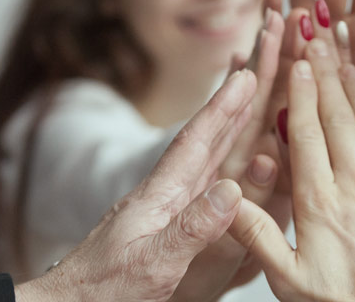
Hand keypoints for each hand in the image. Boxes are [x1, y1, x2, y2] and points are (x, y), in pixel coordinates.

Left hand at [15, 72, 256, 301]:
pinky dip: (214, 171)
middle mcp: (158, 198)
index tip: (245, 76)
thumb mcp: (154, 262)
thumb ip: (193, 227)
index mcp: (157, 199)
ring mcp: (155, 213)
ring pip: (198, 165)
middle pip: (199, 145)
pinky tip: (221, 174)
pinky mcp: (155, 229)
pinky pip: (194, 189)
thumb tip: (231, 189)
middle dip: (227, 111)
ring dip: (223, 137)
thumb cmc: (103, 290)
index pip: (195, 144)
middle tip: (251, 75)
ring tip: (244, 113)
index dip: (222, 109)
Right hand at [228, 11, 354, 299]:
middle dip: (327, 71)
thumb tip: (225, 200)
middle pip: (339, 117)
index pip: (307, 135)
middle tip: (318, 34)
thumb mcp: (290, 281)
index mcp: (319, 205)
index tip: (297, 60)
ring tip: (346, 50)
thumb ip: (257, 237)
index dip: (301, 93)